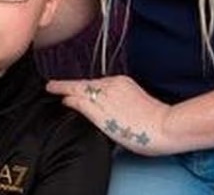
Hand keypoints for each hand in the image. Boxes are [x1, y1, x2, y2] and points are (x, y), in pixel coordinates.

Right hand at [47, 75, 175, 155]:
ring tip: (72, 91)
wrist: (165, 127)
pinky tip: (95, 94)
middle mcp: (112, 83)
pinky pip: (107, 85)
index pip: (76, 87)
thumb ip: (85, 107)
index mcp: (103, 91)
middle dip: (70, 86)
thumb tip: (68, 98)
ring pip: (96, 84)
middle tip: (54, 88)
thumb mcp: (105, 123)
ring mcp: (122, 83)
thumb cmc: (136, 131)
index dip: (61, 87)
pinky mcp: (130, 86)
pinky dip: (97, 88)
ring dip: (84, 87)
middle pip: (85, 84)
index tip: (48, 86)